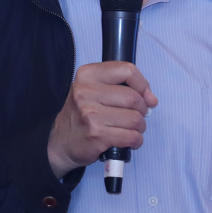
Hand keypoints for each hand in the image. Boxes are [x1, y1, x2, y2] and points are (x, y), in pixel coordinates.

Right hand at [47, 61, 157, 177]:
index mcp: (87, 75)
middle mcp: (86, 92)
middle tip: (136, 116)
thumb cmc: (83, 115)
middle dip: (142, 110)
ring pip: (135, 118)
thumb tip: (151, 98)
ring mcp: (90, 114)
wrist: (60, 142)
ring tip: (131, 129)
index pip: (127, 70)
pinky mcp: (96, 135)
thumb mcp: (94, 90)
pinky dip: (136, 140)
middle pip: (133, 97)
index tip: (145, 96)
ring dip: (139, 127)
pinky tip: (128, 140)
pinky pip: (131, 136)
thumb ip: (123, 87)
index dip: (142, 84)